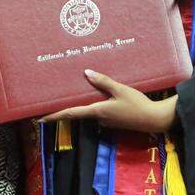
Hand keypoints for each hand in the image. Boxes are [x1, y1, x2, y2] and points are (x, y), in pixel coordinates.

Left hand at [39, 69, 176, 133]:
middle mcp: (99, 119)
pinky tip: (100, 95)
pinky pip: (100, 111)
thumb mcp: (120, 89)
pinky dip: (96, 104)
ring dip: (84, 104)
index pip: (71, 113)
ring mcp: (107, 121)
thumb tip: (86, 73)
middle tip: (52, 102)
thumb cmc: (137, 104)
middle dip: (66, 108)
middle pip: (78, 112)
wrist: (154, 119)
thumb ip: (103, 81)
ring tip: (78, 90)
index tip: (40, 119)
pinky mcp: (114, 121)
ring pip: (90, 110)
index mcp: (98, 111)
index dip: (55, 116)